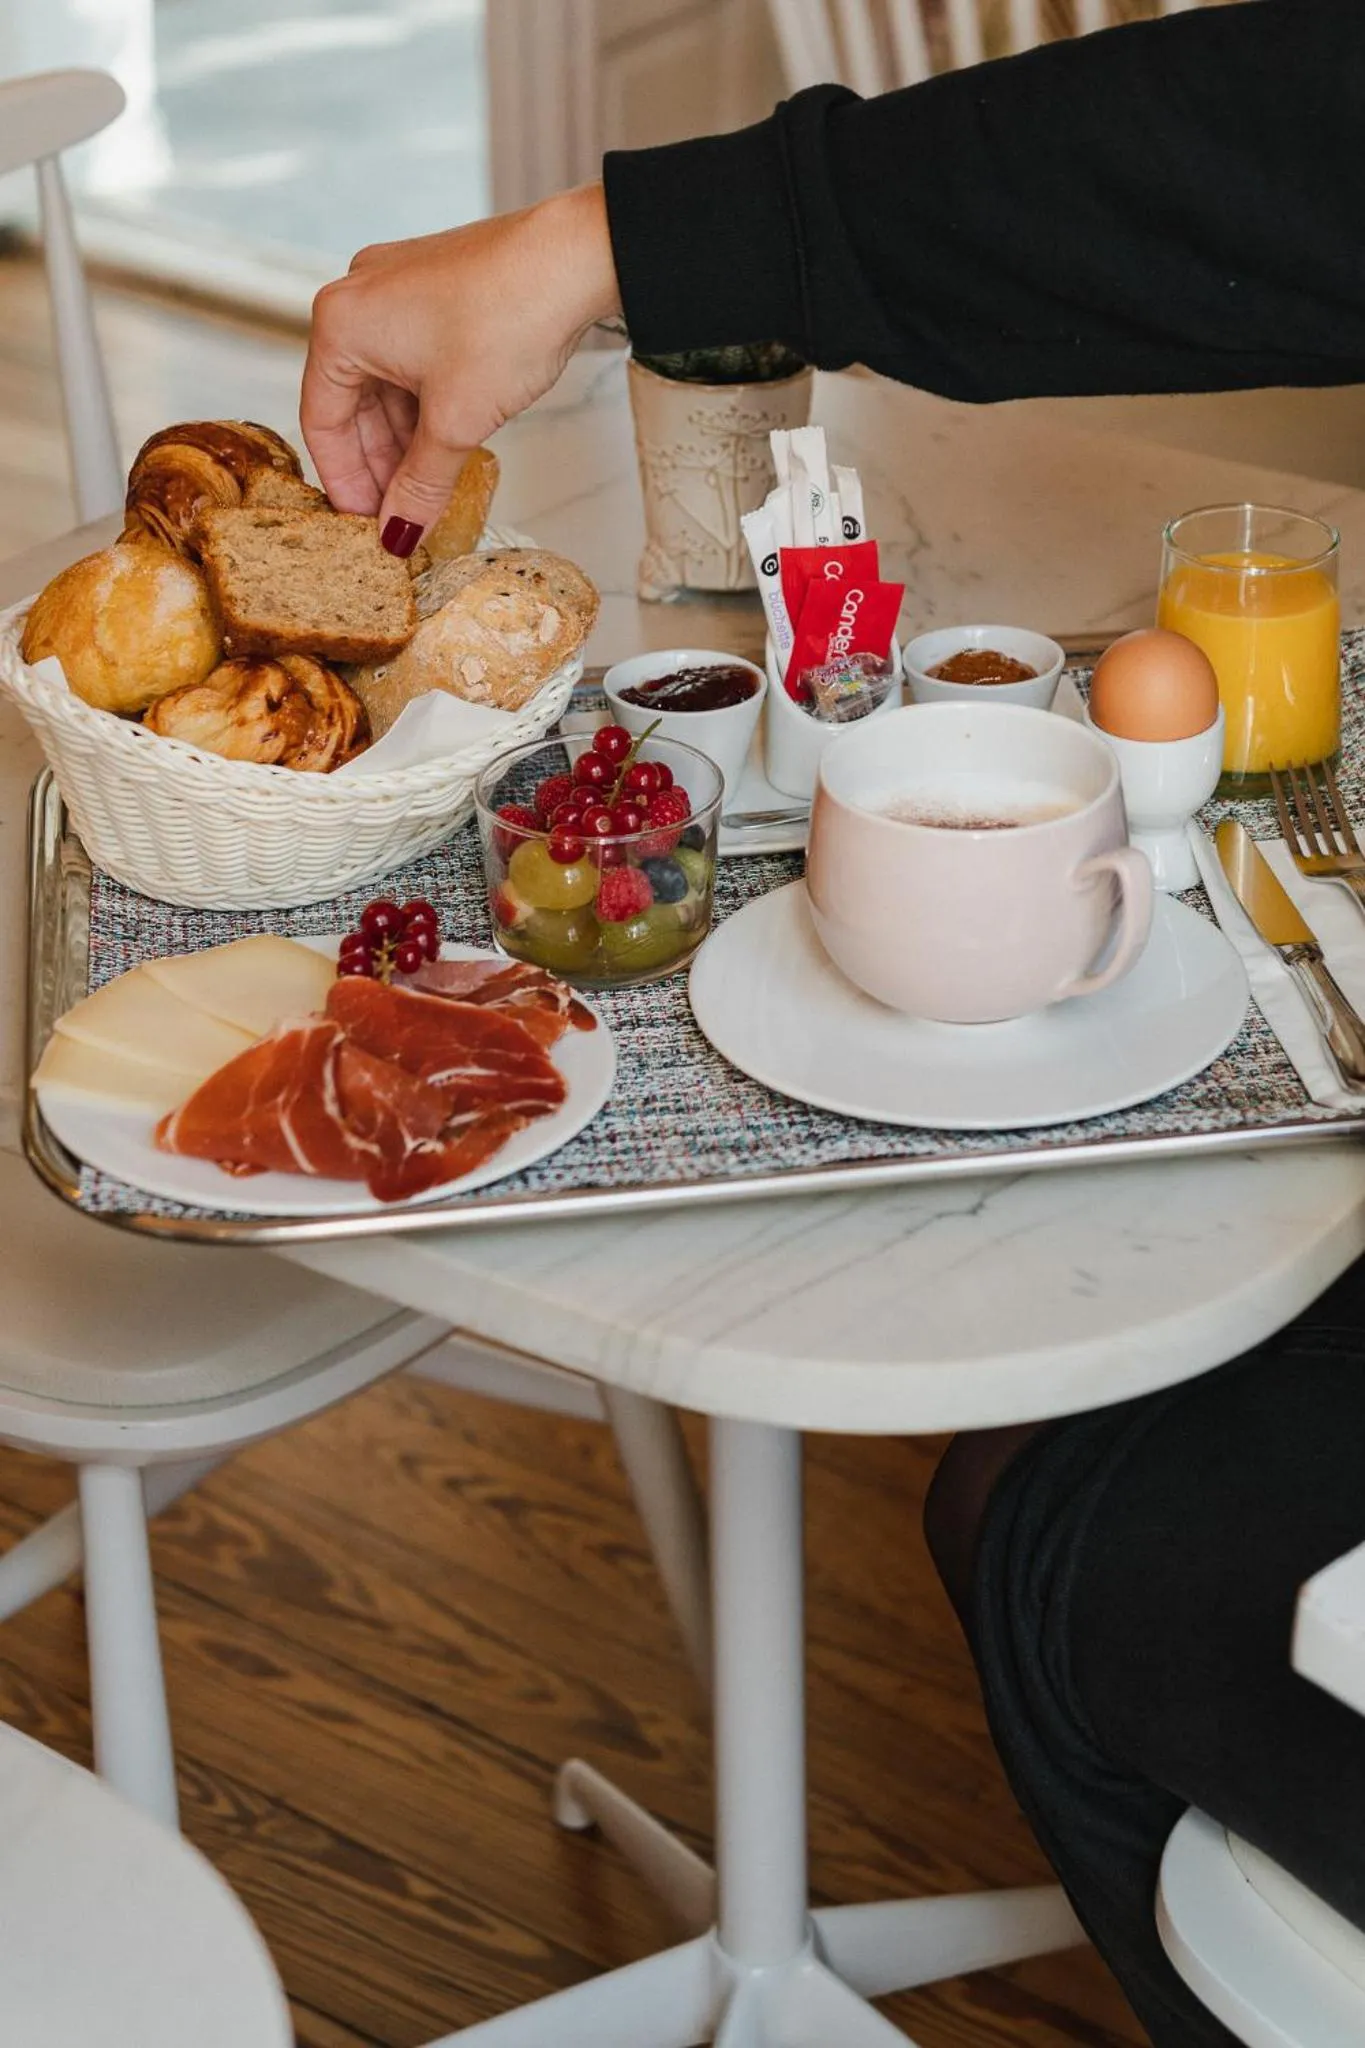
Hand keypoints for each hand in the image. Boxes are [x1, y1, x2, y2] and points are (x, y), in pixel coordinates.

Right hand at [301, 183, 620, 553]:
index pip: (322, 421)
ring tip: (428, 489)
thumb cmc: (508, 319)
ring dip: (405, 440)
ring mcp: (395, 289)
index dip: (345, 481)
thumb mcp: (457, 422)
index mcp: (341, 323)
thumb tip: (399, 531)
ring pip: (386, 386)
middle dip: (379, 464)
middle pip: (352, 403)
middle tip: (400, 514)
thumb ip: (421, 485)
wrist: (574, 258)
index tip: (366, 523)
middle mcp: (358, 297)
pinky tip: (445, 446)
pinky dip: (424, 407)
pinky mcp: (431, 290)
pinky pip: (412, 362)